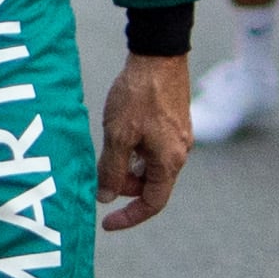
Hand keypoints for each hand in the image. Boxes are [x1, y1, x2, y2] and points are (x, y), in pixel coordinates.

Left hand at [97, 54, 189, 232]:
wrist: (158, 54)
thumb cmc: (139, 95)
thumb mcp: (118, 136)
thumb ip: (112, 170)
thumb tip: (106, 198)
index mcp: (169, 161)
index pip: (152, 203)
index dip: (129, 217)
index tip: (106, 222)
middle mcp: (179, 153)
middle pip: (150, 185)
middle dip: (123, 185)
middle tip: (99, 174)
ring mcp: (178, 137)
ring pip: (149, 166)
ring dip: (127, 166)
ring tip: (107, 149)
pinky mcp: (173, 123)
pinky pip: (152, 149)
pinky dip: (134, 151)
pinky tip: (119, 134)